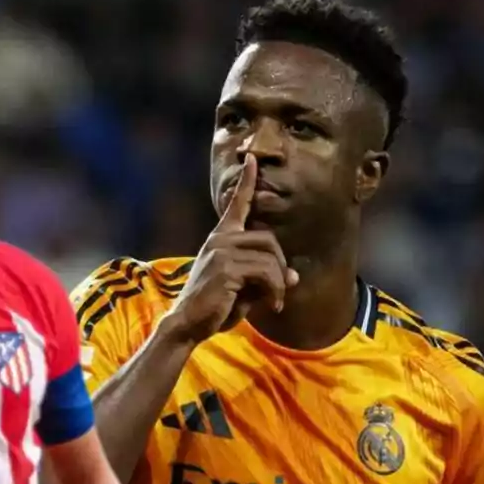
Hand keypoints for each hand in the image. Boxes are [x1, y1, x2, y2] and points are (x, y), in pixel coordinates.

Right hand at [161, 154, 298, 343]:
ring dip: (279, 283)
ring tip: (275, 302)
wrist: (189, 324)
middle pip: (270, 240)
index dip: (247, 182)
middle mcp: (220, 239)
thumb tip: (294, 275)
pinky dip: (275, 291)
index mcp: (221, 238)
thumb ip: (267, 277)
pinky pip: (266, 273)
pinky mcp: (226, 268)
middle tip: (279, 292)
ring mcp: (222, 251)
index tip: (253, 159)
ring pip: (270, 258)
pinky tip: (270, 305)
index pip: (237, 204)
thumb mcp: (246, 289)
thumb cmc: (215, 307)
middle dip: (280, 266)